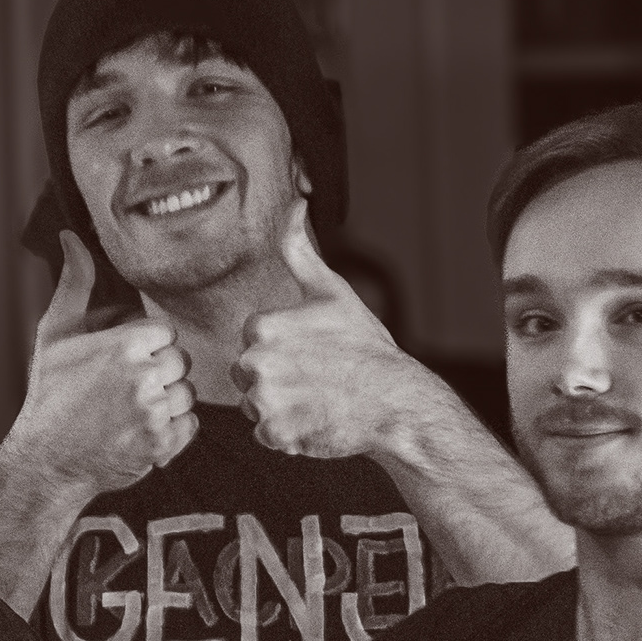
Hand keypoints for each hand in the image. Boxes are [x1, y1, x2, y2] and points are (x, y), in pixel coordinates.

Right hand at [8, 232, 197, 497]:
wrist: (46, 459)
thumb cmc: (50, 394)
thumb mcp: (55, 333)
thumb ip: (75, 283)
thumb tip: (71, 236)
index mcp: (123, 344)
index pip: (165, 333)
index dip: (146, 347)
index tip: (122, 363)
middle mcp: (142, 377)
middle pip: (179, 362)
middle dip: (158, 372)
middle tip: (126, 389)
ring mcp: (153, 413)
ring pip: (187, 394)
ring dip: (167, 401)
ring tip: (132, 409)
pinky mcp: (161, 445)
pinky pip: (190, 425)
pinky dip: (172, 428)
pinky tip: (141, 429)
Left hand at [234, 201, 412, 458]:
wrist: (394, 401)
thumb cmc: (365, 347)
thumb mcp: (331, 291)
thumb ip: (299, 251)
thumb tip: (294, 204)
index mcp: (262, 327)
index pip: (253, 342)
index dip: (282, 348)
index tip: (312, 353)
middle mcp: (256, 363)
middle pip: (247, 375)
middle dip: (275, 379)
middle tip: (315, 379)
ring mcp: (265, 401)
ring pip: (255, 406)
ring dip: (280, 407)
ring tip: (316, 399)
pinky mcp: (275, 434)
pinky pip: (266, 435)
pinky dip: (287, 435)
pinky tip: (315, 420)